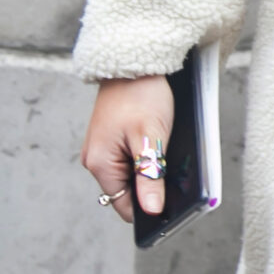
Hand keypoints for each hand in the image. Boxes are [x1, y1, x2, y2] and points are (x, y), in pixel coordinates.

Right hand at [83, 74, 176, 222]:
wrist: (133, 62)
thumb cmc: (140, 95)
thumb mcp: (150, 139)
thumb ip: (150, 176)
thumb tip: (152, 211)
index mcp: (100, 164)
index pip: (125, 206)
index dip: (150, 209)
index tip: (175, 208)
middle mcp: (97, 160)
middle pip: (130, 191)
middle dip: (153, 188)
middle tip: (177, 176)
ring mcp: (104, 149)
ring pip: (133, 174)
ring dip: (152, 171)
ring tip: (168, 155)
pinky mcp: (114, 139)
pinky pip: (133, 159)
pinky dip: (149, 157)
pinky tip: (161, 145)